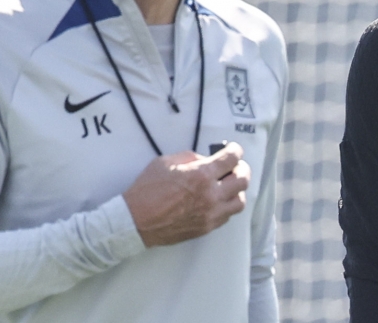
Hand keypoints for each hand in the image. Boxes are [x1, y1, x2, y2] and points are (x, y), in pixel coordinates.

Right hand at [122, 142, 250, 246]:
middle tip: (235, 166)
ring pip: (240, 201)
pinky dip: (227, 205)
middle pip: (242, 179)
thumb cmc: (146, 190)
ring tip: (229, 185)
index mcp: (201, 175)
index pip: (231, 159)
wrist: (135, 221)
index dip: (235, 151)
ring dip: (237, 190)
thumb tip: (205, 159)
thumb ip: (190, 157)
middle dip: (242, 169)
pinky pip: (227, 216)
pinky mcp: (206, 227)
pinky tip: (218, 200)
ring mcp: (210, 213)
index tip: (234, 149)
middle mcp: (211, 195)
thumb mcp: (165, 162)